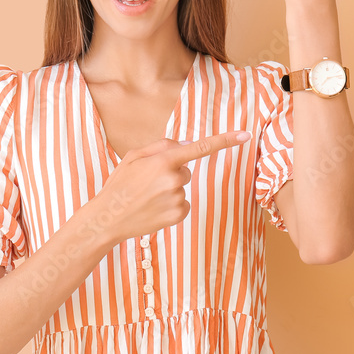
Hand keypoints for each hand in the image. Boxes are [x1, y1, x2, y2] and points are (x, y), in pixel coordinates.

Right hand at [91, 132, 251, 243]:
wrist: (108, 218)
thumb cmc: (119, 185)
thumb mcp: (134, 157)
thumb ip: (161, 147)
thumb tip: (186, 145)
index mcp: (162, 161)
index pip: (199, 147)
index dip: (225, 140)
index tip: (245, 136)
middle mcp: (173, 179)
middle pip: (185, 170)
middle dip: (171, 173)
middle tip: (147, 183)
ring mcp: (176, 199)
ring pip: (182, 188)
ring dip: (169, 190)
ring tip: (146, 198)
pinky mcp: (178, 215)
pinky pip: (183, 204)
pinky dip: (171, 206)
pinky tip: (153, 209)